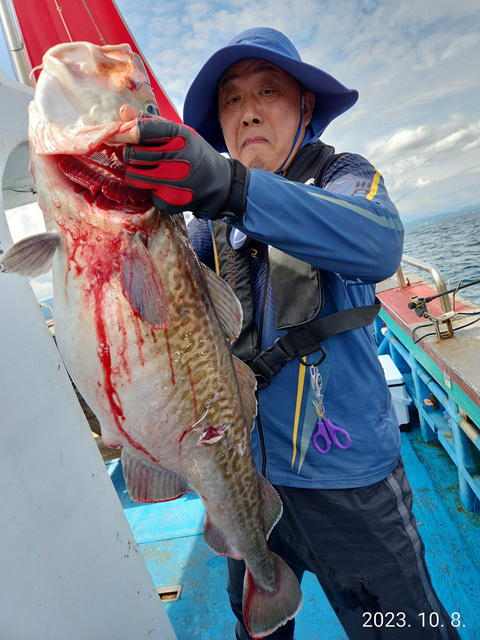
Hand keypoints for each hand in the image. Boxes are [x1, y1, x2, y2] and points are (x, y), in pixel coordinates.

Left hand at [124, 118, 248, 220]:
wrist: (217, 184)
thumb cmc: (195, 154)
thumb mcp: (180, 133)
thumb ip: (151, 122)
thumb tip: (122, 111)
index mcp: (179, 137)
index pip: (140, 131)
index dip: (129, 133)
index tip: (128, 136)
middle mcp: (176, 159)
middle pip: (131, 154)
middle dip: (132, 154)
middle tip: (141, 156)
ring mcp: (172, 183)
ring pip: (133, 176)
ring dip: (137, 172)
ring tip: (150, 170)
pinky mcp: (168, 201)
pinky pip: (145, 193)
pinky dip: (150, 189)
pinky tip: (163, 185)